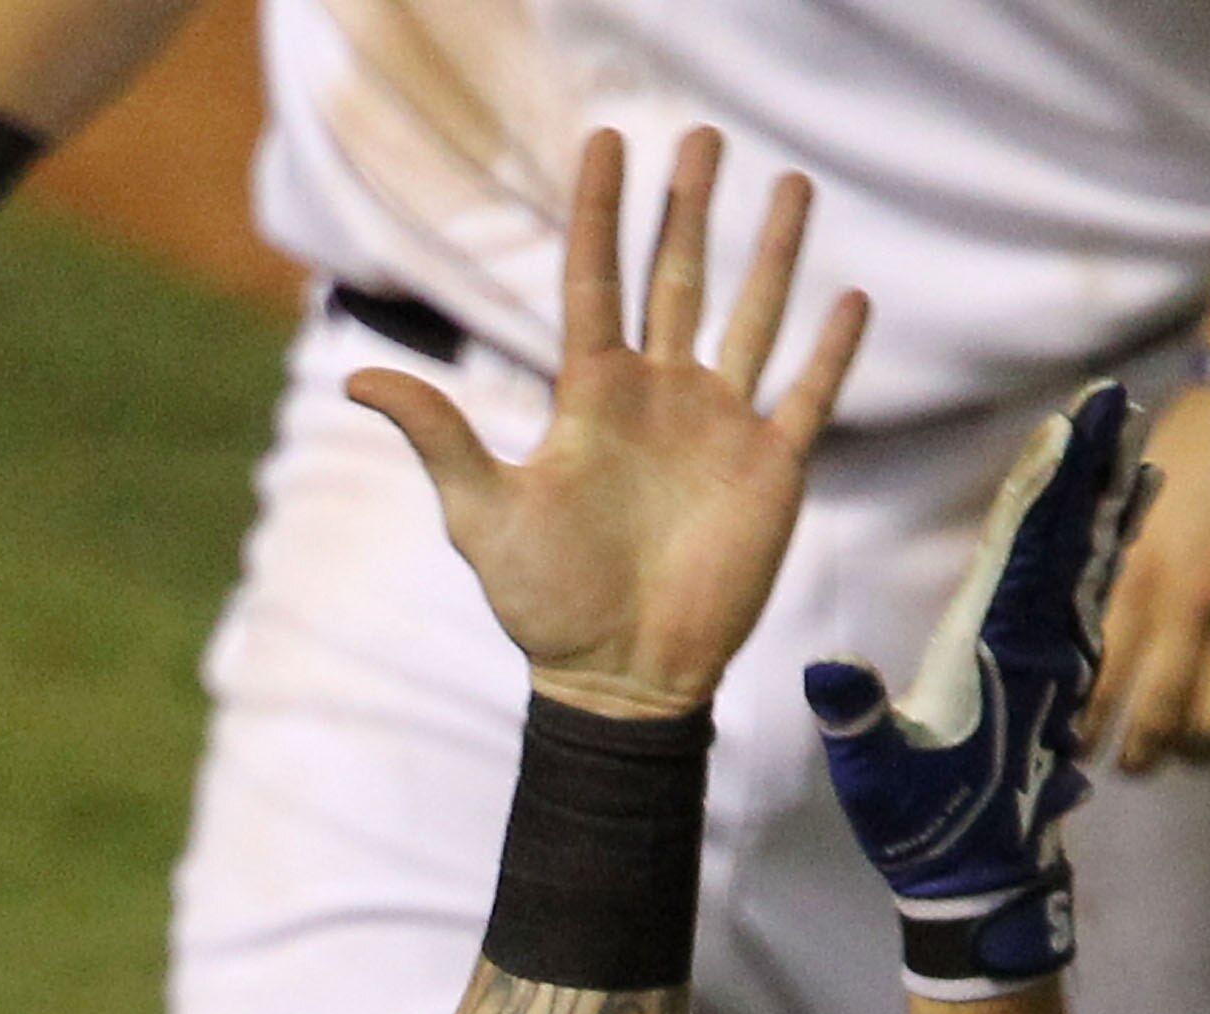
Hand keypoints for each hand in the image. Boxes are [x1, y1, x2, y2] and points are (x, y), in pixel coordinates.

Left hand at [345, 126, 866, 718]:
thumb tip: (356, 379)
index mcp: (592, 398)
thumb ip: (438, 436)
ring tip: (791, 185)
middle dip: (690, 210)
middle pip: (678, 280)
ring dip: (772, 255)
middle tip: (705, 139)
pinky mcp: (770, 470)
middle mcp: (659, 398)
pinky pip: (808, 394)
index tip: (609, 143)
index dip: (600, 213)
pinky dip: (832, 351)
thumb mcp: (481, 512)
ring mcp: (718, 428)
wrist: (618, 677)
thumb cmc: (545, 602)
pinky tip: (852, 297)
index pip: (596, 282)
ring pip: (750, 318)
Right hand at [804, 380, 1143, 975]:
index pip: (1020, 551)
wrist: (982, 882)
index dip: (1043, 485)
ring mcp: (1058, 658)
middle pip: (1070, 537)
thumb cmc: (920, 830)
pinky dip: (1116, 537)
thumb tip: (829, 669)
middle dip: (1090, 464)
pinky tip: (1131, 504)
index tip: (1068, 425)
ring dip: (1110, 490)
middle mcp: (1036, 645)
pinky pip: (1099, 586)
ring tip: (1134, 430)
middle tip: (1117, 398)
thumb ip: (855, 721)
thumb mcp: (873, 779)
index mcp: (989, 653)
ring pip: (1094, 555)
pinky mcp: (1065, 671)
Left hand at [1085, 379, 1209, 769]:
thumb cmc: (1190, 450)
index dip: (1087, 732)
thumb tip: (1060, 638)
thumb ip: (1102, 572)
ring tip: (1191, 745)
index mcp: (1139, 577)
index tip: (1078, 749)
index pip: (1102, 684)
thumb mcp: (1123, 506)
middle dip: (1142, 756)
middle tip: (1133, 761)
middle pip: (1166, 720)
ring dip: (1204, 748)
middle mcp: (1197, 603)